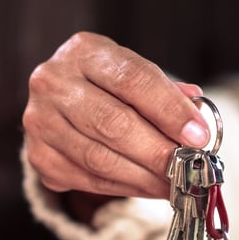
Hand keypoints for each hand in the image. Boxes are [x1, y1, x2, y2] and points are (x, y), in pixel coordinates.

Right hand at [23, 32, 209, 199]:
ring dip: (145, 177)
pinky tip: (151, 188)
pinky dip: (127, 188)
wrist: (64, 102)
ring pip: (100, 158)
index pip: (132, 79)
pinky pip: (89, 180)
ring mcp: (40, 120)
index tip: (199, 136)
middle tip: (190, 168)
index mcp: (83, 50)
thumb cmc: (111, 87)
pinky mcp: (39, 156)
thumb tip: (198, 126)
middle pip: (113, 123)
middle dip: (158, 151)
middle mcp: (53, 81)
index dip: (169, 110)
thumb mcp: (137, 76)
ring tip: (176, 184)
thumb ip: (167, 95)